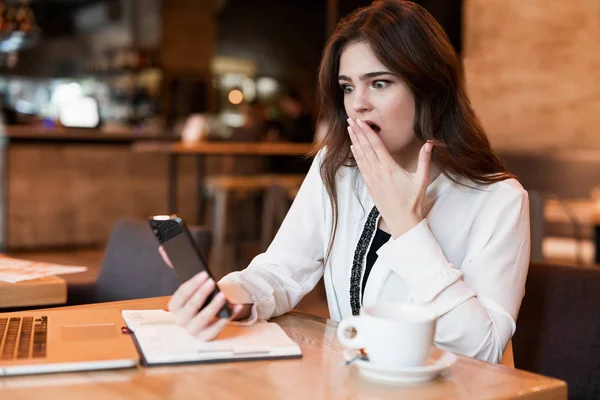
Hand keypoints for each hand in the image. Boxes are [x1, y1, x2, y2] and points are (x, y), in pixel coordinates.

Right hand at [158, 246, 246, 340]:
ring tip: (222, 294)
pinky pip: (216, 329)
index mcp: (174, 307)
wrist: (209, 316)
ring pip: (202, 320)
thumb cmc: (198, 297)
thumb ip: (175, 266)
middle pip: (189, 308)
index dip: (192, 285)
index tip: (204, 274)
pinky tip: (235, 307)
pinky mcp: (206, 337)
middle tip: (212, 281)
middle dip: (201, 294)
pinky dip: (227, 318)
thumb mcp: (189, 284)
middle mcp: (181, 320)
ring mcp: (193, 331)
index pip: (180, 296)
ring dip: (212, 307)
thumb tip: (163, 247)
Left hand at [347, 118, 433, 237]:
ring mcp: (372, 178)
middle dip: (357, 132)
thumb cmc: (413, 201)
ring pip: (360, 156)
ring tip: (349, 129)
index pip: (376, 145)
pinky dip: (356, 155)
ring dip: (354, 141)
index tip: (361, 121)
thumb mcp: (421, 179)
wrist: (402, 220)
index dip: (367, 132)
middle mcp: (378, 171)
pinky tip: (353, 148)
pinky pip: (361, 166)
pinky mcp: (369, 185)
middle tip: (350, 119)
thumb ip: (424, 160)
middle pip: (365, 147)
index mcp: (389, 168)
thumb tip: (430, 143)